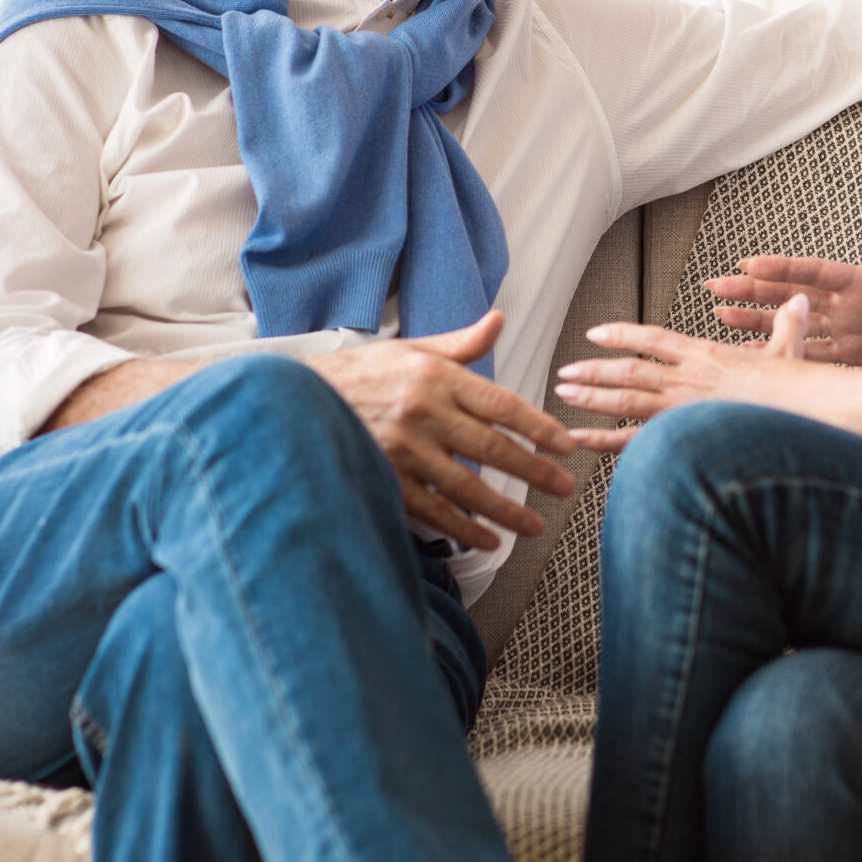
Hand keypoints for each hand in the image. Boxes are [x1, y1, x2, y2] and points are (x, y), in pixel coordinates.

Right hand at [307, 312, 576, 551]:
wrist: (294, 399)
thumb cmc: (362, 373)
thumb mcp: (410, 349)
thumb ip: (460, 344)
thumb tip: (498, 320)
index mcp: (436, 376)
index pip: (501, 404)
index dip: (539, 427)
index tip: (566, 446)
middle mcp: (424, 412)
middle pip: (493, 448)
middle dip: (535, 472)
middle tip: (565, 488)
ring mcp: (403, 450)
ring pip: (468, 487)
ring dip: (506, 510)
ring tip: (534, 525)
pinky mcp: (385, 478)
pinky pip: (434, 511)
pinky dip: (463, 529)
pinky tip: (487, 540)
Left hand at [556, 296, 815, 452]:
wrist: (804, 414)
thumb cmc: (798, 390)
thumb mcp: (790, 351)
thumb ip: (789, 325)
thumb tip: (799, 302)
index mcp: (707, 356)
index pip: (655, 339)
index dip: (623, 334)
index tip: (596, 333)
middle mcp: (687, 379)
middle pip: (629, 370)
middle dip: (593, 371)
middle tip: (564, 373)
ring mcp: (683, 409)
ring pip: (625, 399)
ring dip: (590, 397)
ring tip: (562, 396)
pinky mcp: (684, 437)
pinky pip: (635, 440)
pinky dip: (602, 441)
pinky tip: (577, 441)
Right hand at [708, 250, 861, 364]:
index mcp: (860, 281)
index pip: (814, 272)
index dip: (782, 269)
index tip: (748, 264)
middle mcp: (845, 303)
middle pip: (790, 294)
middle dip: (751, 290)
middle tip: (714, 286)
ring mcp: (846, 326)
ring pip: (792, 323)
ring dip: (757, 320)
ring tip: (719, 316)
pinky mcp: (854, 352)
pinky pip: (811, 353)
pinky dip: (784, 351)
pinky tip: (755, 353)